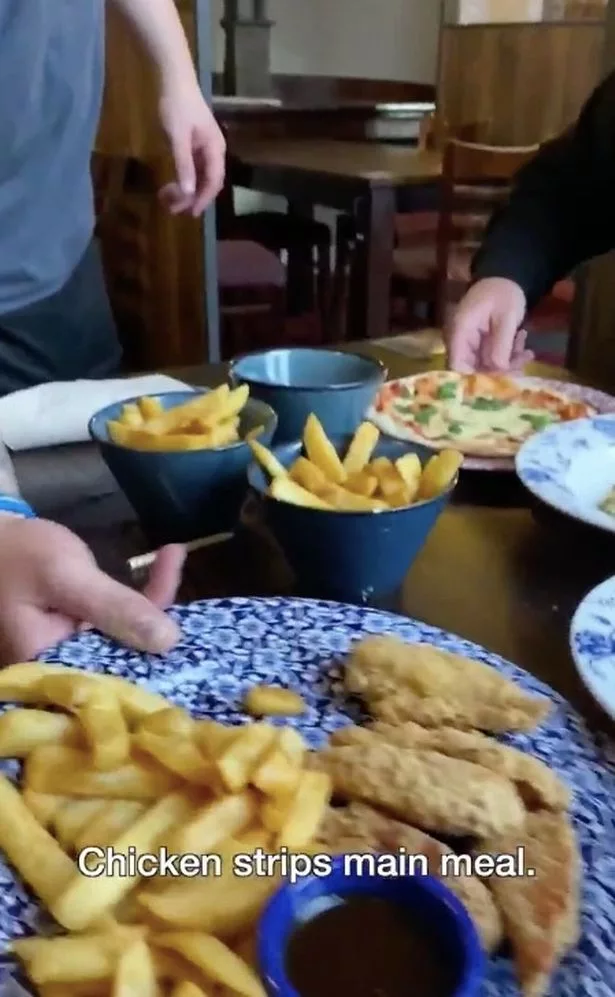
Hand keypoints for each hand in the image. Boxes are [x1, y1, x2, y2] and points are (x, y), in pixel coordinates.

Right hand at [0, 517, 184, 664]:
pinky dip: (138, 596)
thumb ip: (114, 607)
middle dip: (158, 628)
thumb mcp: (66, 576)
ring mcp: (69, 653)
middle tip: (187, 590)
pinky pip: (116, 625)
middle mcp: (58, 671)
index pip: (111, 681)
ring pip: (124, 641)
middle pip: (123, 661)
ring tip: (171, 556)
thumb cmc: (17, 554)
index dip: (154, 665)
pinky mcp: (77, 635)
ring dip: (152, 602)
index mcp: (45, 669)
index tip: (189, 638)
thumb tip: (170, 642)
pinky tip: (163, 556)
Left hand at [158, 77, 225, 216]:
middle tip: (174, 210)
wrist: (174, 78)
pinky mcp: (195, 144)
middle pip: (208, 182)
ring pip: (199, 176)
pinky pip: (193, 168)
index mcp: (215, 149)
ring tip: (169, 199)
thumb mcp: (178, 137)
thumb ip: (183, 165)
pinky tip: (172, 184)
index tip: (190, 213)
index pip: (213, 182)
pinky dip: (183, 178)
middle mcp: (214, 151)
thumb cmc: (176, 106)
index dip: (203, 199)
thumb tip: (187, 193)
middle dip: (193, 197)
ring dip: (187, 190)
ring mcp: (205, 147)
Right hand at [447, 278, 533, 372]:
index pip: (457, 365)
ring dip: (508, 363)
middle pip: (473, 369)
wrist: (508, 278)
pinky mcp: (483, 345)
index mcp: (460, 332)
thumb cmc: (503, 292)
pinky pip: (493, 358)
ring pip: (486, 366)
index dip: (472, 379)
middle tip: (521, 365)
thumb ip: (501, 344)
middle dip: (498, 372)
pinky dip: (509, 356)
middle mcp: (462, 342)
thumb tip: (499, 370)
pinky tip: (523, 346)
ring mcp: (472, 344)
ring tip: (527, 352)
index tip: (496, 383)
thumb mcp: (506, 317)